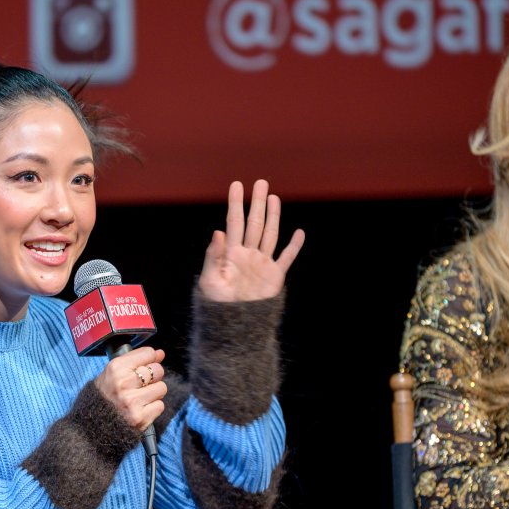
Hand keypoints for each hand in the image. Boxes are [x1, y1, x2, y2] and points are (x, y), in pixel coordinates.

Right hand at [94, 346, 166, 431]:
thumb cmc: (104, 395)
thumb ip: (136, 360)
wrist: (93, 424)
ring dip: (154, 393)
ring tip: (141, 396)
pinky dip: (153, 408)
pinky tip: (141, 408)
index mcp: (116, 368)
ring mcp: (132, 401)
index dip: (150, 358)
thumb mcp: (113, 372)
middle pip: (158, 370)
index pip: (148, 353)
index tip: (146, 364)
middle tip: (142, 383)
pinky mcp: (140, 418)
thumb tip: (159, 353)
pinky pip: (160, 405)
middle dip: (153, 376)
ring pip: (161, 388)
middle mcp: (123, 383)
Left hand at [198, 179, 304, 301]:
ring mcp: (262, 263)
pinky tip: (299, 232)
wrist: (234, 326)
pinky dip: (294, 246)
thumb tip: (218, 232)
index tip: (237, 185)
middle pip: (254, 223)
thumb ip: (213, 257)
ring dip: (273, 216)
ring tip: (273, 197)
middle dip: (257, 202)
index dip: (236, 203)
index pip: (234, 222)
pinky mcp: (274, 276)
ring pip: (269, 234)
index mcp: (230, 253)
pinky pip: (286, 258)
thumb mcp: (209, 281)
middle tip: (260, 182)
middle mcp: (247, 254)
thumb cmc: (217, 305)